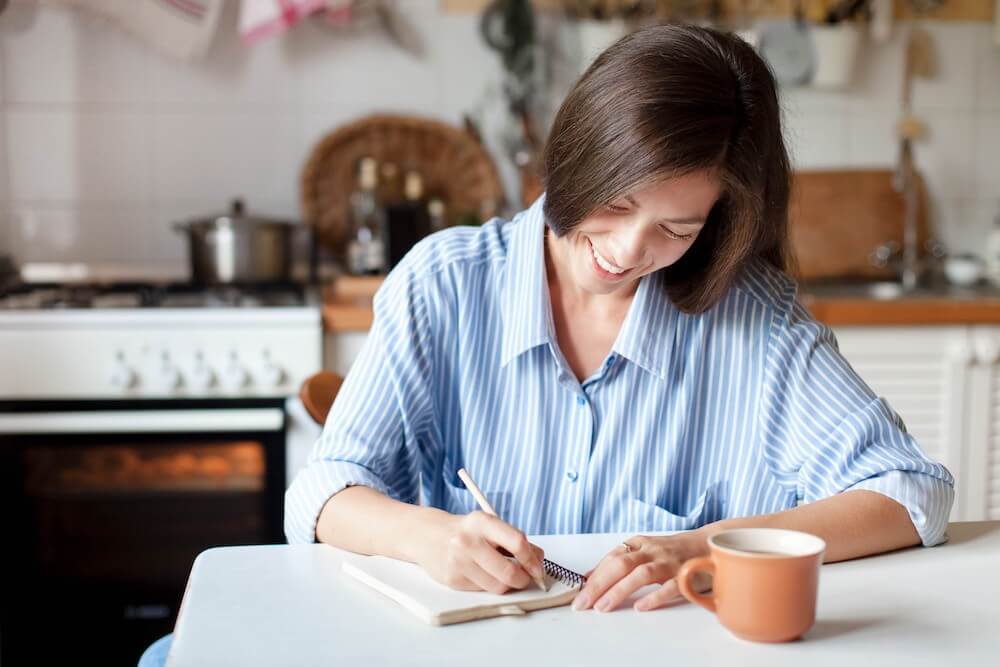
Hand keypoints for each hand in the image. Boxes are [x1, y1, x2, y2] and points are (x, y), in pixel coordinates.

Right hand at [415, 510, 545, 594]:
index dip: (532, 560)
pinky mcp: (452, 579)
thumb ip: (515, 539)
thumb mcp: (490, 526)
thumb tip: (539, 560)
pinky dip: (490, 586)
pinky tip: (484, 574)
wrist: (427, 536)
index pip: (517, 542)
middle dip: (524, 579)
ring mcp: (458, 562)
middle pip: (509, 571)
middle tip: (526, 578)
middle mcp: (468, 541)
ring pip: (498, 586)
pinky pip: (483, 590)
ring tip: (505, 576)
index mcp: (482, 522)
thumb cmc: (466, 531)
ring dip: (508, 585)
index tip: (538, 569)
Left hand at [572, 531, 709, 611]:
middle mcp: (652, 550)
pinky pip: (670, 586)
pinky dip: (654, 596)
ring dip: (619, 590)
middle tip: (583, 604)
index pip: (611, 558)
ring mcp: (670, 562)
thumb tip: (589, 577)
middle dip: (599, 584)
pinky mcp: (687, 575)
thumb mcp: (644, 550)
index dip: (593, 576)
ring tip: (603, 607)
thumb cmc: (673, 551)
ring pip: (641, 574)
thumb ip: (619, 561)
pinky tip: (640, 607)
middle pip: (620, 564)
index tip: (578, 594)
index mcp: (639, 543)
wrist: (711, 543)